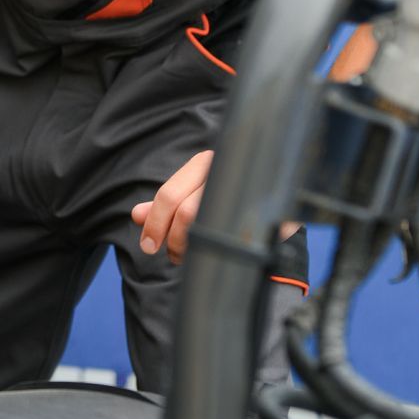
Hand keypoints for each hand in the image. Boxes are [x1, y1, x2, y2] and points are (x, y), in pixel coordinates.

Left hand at [131, 151, 298, 264]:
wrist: (281, 198)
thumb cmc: (228, 199)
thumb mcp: (194, 195)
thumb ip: (167, 205)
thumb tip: (137, 215)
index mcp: (205, 163)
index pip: (169, 194)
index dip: (154, 223)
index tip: (148, 245)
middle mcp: (225, 171)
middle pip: (186, 211)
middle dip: (173, 240)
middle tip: (172, 255)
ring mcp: (246, 192)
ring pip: (206, 225)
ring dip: (192, 248)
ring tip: (192, 255)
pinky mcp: (268, 214)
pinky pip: (231, 237)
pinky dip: (215, 251)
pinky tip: (213, 254)